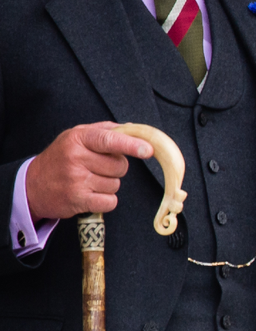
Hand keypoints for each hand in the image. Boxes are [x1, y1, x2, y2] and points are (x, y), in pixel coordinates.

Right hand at [25, 122, 153, 219]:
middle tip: (96, 167)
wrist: (32, 185)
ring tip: (89, 180)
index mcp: (79, 138)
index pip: (110, 140)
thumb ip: (106, 130)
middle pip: (120, 166)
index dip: (131, 145)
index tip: (148, 150)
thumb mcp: (78, 135)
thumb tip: (135, 129)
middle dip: (115, 168)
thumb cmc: (61, 157)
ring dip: (108, 184)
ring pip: (116, 184)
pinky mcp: (77, 200)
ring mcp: (76, 180)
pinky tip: (90, 194)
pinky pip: (110, 201)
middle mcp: (76, 158)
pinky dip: (106, 200)